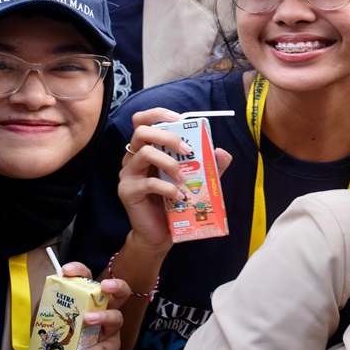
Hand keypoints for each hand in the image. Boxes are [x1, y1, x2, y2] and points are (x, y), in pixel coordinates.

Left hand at [60, 261, 129, 349]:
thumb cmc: (66, 335)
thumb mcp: (56, 318)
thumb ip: (54, 305)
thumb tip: (48, 291)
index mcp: (90, 299)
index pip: (88, 278)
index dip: (80, 270)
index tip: (67, 270)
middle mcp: (105, 309)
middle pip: (121, 292)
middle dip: (117, 286)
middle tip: (105, 286)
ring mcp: (110, 328)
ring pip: (116, 317)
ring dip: (102, 316)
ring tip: (87, 319)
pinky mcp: (110, 347)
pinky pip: (105, 347)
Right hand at [117, 108, 232, 252]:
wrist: (158, 235)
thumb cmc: (173, 203)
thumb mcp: (194, 181)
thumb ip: (208, 166)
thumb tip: (221, 152)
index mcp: (146, 149)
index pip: (142, 121)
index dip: (158, 114)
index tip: (178, 118)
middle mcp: (132, 158)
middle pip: (141, 131)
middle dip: (168, 136)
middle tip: (187, 149)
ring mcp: (127, 174)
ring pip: (144, 153)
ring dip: (170, 163)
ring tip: (183, 178)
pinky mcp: (128, 191)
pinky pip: (148, 182)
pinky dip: (168, 188)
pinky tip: (179, 197)